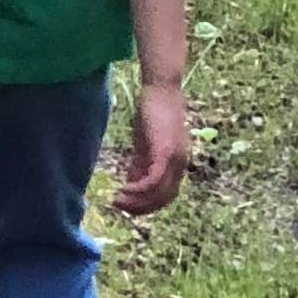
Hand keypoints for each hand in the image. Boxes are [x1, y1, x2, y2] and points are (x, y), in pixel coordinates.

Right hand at [115, 80, 188, 215]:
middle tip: (119, 207)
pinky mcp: (166, 152)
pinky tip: (124, 189)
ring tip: (117, 200)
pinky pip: (154, 180)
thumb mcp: (145, 143)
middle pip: (163, 198)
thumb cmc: (152, 112)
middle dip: (140, 207)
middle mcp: (180, 165)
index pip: (165, 195)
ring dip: (136, 201)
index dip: (147, 205)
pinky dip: (139, 189)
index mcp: (177, 164)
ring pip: (158, 193)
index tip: (127, 206)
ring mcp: (175, 159)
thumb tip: (132, 183)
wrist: (161, 89)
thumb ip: (141, 164)